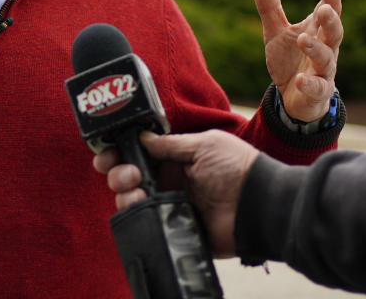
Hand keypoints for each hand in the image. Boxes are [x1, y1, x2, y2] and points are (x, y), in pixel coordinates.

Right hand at [93, 130, 258, 257]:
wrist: (260, 204)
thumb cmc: (238, 168)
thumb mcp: (203, 145)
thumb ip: (169, 144)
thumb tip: (140, 137)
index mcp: (175, 160)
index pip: (138, 154)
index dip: (118, 152)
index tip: (106, 153)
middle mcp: (169, 182)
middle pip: (128, 177)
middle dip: (118, 172)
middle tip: (129, 173)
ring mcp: (170, 206)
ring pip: (131, 200)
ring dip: (124, 192)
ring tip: (136, 189)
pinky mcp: (174, 228)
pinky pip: (145, 223)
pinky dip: (136, 214)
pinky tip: (140, 204)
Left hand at [254, 0, 341, 120]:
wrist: (294, 97)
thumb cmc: (290, 60)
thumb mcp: (276, 33)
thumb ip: (271, 10)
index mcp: (316, 32)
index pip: (326, 13)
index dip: (331, 1)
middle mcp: (325, 49)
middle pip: (334, 33)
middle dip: (331, 21)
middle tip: (324, 10)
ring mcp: (323, 71)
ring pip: (326, 59)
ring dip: (316, 49)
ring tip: (302, 38)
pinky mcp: (318, 92)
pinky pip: (317, 88)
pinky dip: (310, 83)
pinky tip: (300, 79)